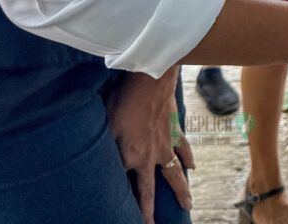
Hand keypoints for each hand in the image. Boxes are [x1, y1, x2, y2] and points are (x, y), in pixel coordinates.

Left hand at [105, 66, 194, 223]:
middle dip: (149, 212)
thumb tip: (95, 161)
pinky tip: (192, 167)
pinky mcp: (176, 131)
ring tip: (188, 204)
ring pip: (175, 175)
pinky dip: (189, 159)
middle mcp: (150, 157)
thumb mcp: (106, 122)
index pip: (123, 186)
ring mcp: (166, 145)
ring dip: (181, 191)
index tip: (117, 217)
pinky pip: (185, 150)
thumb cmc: (125, 98)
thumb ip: (103, 144)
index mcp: (130, 157)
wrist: (152, 78)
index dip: (120, 202)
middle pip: (150, 191)